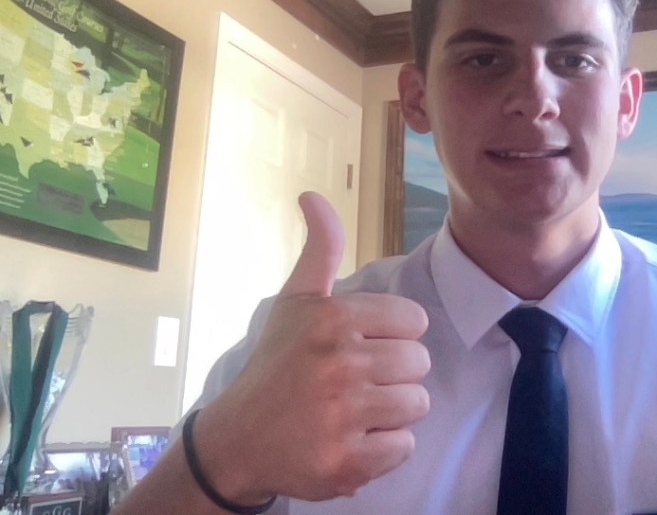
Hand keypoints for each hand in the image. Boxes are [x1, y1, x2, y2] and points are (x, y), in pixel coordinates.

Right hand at [194, 192, 430, 503]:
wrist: (236, 441)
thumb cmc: (276, 365)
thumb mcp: (295, 301)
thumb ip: (319, 249)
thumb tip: (312, 194)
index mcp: (332, 320)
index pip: (413, 322)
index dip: (393, 336)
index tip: (361, 348)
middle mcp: (338, 364)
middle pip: (420, 364)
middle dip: (394, 374)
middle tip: (355, 383)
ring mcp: (343, 416)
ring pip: (417, 405)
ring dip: (392, 412)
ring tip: (355, 411)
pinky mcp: (348, 463)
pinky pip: (405, 447)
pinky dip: (384, 449)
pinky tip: (351, 439)